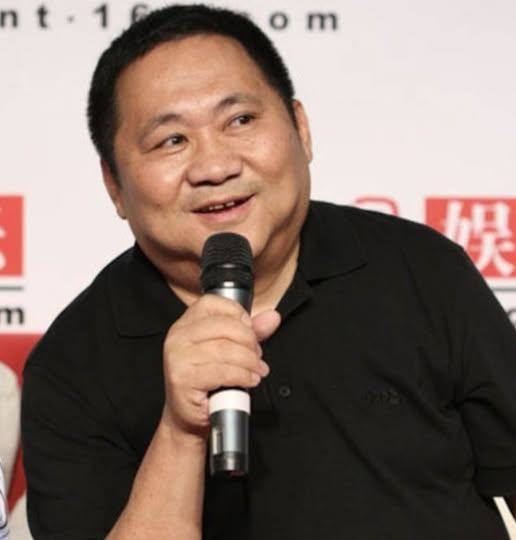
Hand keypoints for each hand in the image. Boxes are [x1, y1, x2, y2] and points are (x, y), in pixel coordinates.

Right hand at [162, 294, 279, 439]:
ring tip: (257, 370)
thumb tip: (272, 317)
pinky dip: (242, 376)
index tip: (250, 329)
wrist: (189, 418)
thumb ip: (250, 332)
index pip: (212, 303)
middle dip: (249, 341)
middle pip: (224, 326)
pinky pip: (222, 371)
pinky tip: (249, 380)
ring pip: (225, 349)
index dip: (236, 312)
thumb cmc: (207, 382)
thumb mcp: (230, 351)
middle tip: (257, 355)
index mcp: (185, 325)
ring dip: (250, 361)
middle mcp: (178, 337)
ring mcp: (178, 358)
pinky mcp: (183, 379)